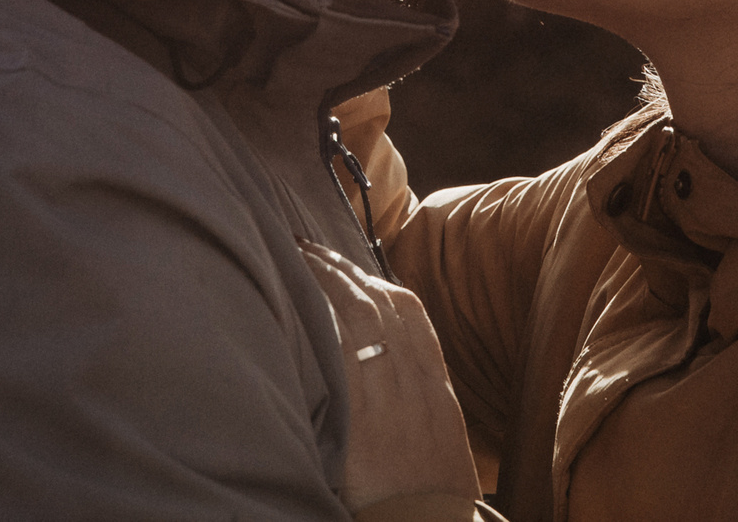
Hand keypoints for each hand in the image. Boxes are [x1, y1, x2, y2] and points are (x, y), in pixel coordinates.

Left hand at [297, 240, 480, 515]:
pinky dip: (321, 321)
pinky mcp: (360, 417)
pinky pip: (340, 354)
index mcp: (436, 384)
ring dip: (326, 281)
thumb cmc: (433, 490)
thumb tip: (390, 368)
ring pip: (358, 318)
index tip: (354, 265)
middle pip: (379, 305)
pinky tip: (298, 302)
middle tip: (311, 247)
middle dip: (343, 270)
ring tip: (297, 260)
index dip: (379, 282)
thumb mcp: (440, 433)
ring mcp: (388, 395)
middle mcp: (414, 380)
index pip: (411, 313)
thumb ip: (419, 395)